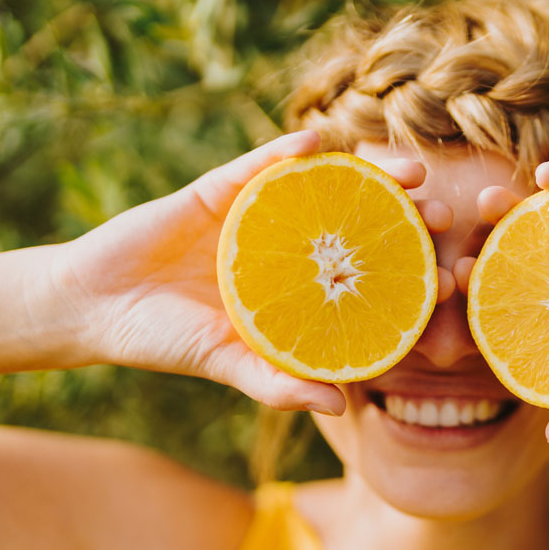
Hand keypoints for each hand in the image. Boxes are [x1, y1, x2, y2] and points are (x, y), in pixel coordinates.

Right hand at [49, 131, 453, 412]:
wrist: (94, 306)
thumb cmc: (166, 340)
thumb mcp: (226, 364)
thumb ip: (277, 383)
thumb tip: (340, 408)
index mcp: (303, 289)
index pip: (369, 278)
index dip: (413, 276)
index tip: (454, 278)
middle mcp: (292, 246)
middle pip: (363, 224)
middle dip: (409, 216)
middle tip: (447, 214)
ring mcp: (261, 213)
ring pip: (327, 186)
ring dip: (372, 173)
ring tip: (412, 170)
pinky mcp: (220, 187)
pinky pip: (259, 163)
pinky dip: (286, 151)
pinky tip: (317, 141)